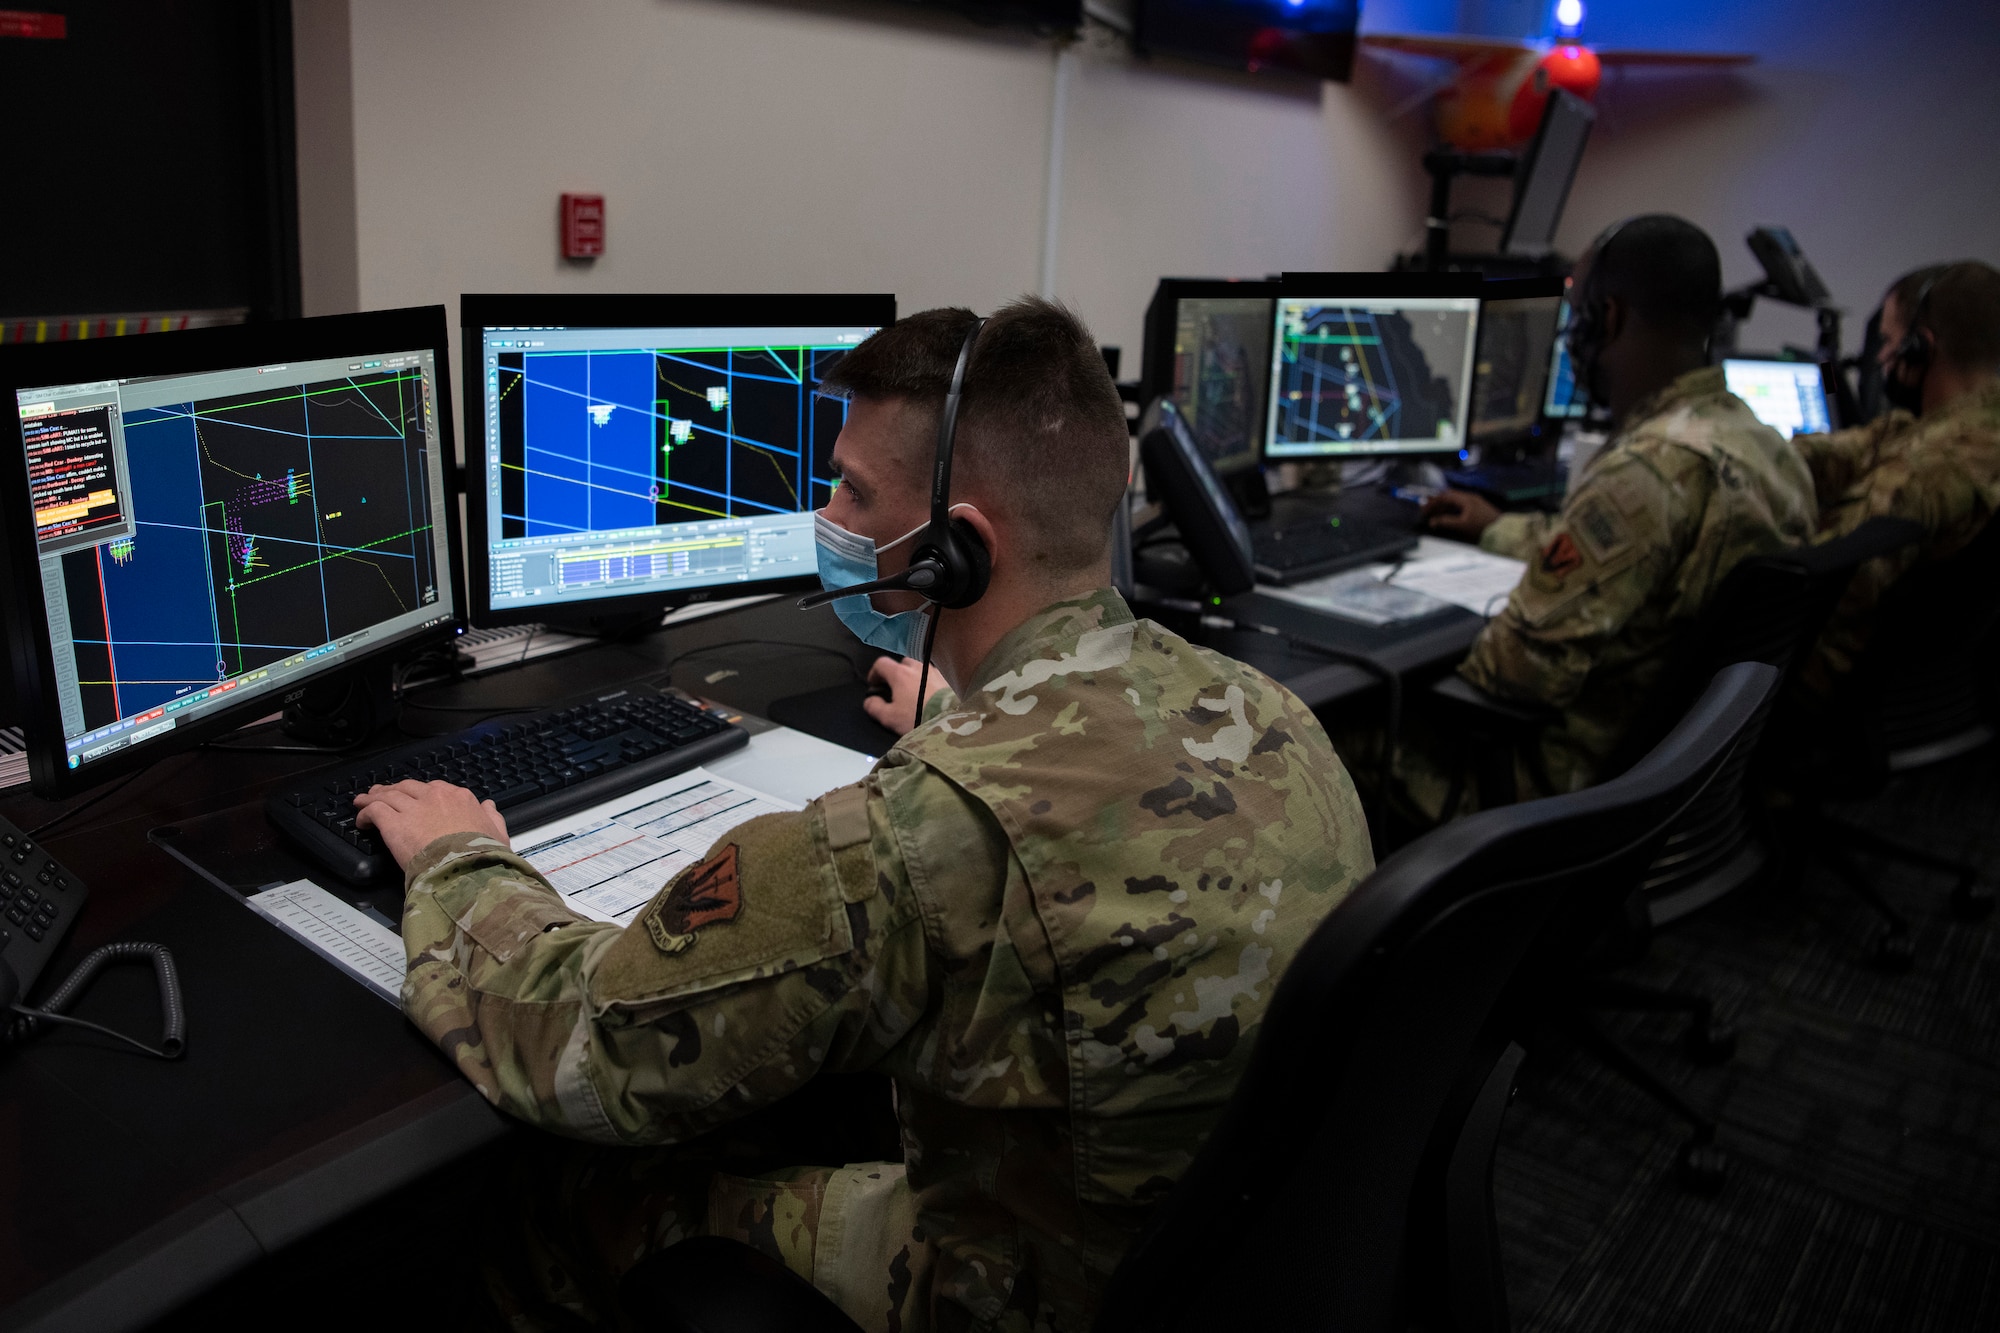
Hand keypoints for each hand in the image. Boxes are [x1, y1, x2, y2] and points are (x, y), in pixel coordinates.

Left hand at [354, 780, 508, 869]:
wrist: (467, 868)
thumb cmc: (484, 855)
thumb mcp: (498, 833)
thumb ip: (492, 817)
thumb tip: (489, 807)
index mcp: (461, 798)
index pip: (435, 789)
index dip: (421, 794)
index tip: (415, 800)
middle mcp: (435, 797)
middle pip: (407, 787)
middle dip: (393, 790)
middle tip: (382, 794)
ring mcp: (414, 808)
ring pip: (387, 795)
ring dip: (374, 797)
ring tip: (363, 802)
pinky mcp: (395, 823)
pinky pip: (375, 810)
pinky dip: (365, 813)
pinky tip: (362, 821)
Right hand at [863, 655, 943, 734]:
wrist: (950, 721)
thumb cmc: (916, 717)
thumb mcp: (889, 718)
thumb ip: (875, 707)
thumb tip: (869, 700)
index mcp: (900, 673)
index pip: (881, 663)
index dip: (874, 673)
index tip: (874, 685)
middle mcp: (917, 667)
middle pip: (902, 663)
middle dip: (895, 673)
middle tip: (894, 688)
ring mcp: (934, 671)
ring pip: (919, 668)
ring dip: (912, 676)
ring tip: (912, 692)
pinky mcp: (947, 680)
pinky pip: (932, 676)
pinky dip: (926, 682)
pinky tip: (928, 696)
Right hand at [1422, 489, 1501, 539]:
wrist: (1501, 530)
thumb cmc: (1484, 526)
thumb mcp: (1462, 525)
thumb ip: (1446, 522)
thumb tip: (1433, 521)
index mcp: (1466, 499)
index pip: (1445, 496)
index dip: (1433, 502)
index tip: (1425, 508)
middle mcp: (1470, 498)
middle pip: (1449, 498)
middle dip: (1437, 504)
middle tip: (1427, 511)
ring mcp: (1474, 503)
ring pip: (1455, 502)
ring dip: (1444, 508)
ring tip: (1435, 516)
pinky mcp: (1477, 509)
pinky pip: (1461, 507)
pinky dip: (1452, 511)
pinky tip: (1447, 517)